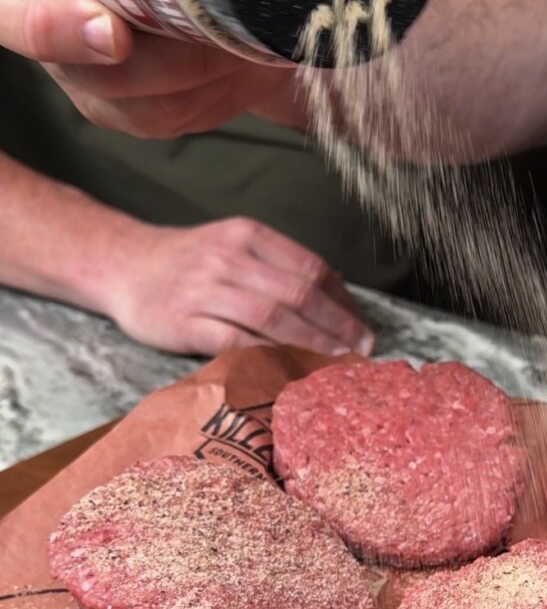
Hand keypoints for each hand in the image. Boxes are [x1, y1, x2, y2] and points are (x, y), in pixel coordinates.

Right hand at [99, 217, 373, 357]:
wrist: (123, 266)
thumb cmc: (187, 262)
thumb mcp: (233, 245)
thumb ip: (277, 266)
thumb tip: (337, 296)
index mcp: (248, 235)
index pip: (311, 268)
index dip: (343, 301)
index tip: (362, 327)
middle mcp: (229, 257)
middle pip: (299, 294)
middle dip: (338, 327)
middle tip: (362, 352)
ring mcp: (206, 290)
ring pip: (273, 319)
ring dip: (312, 345)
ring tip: (337, 365)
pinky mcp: (186, 322)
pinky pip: (238, 343)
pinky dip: (270, 358)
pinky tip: (293, 373)